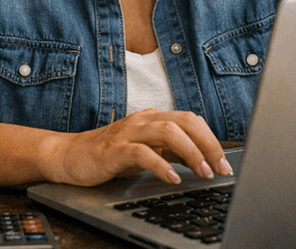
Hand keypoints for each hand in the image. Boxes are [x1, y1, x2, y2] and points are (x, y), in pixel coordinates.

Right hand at [43, 109, 232, 186]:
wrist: (70, 156)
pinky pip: (143, 153)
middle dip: (208, 145)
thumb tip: (203, 160)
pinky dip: (161, 165)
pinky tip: (172, 178)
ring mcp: (129, 132)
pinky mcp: (115, 149)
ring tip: (202, 173)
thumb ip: (171, 151)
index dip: (212, 140)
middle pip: (186, 122)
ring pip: (169, 132)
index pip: (192, 120)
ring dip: (191, 153)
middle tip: (221, 169)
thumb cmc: (110, 155)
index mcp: (154, 118)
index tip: (225, 164)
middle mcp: (144, 120)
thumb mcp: (147, 150)